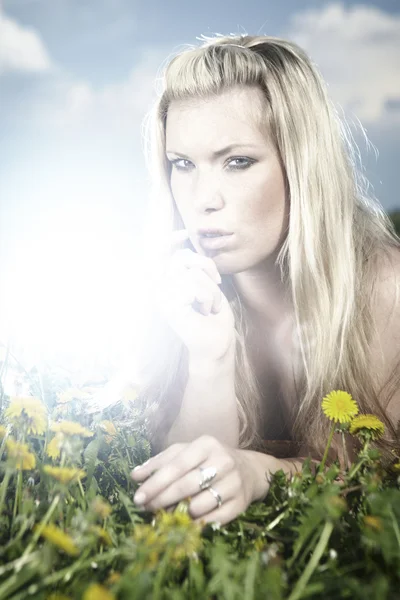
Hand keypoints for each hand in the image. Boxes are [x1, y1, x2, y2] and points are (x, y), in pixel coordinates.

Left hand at [130, 435, 260, 525]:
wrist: (248, 469)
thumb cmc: (208, 460)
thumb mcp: (186, 453)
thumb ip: (160, 462)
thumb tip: (135, 476)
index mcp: (206, 445)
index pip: (177, 465)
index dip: (156, 482)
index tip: (138, 497)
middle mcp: (223, 461)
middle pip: (187, 485)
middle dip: (162, 499)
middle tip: (145, 508)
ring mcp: (234, 482)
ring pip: (200, 504)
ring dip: (179, 513)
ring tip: (165, 514)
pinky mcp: (241, 503)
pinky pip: (214, 519)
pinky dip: (196, 524)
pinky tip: (184, 525)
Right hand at [151, 230, 234, 359]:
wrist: (216, 344)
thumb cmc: (212, 316)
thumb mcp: (204, 283)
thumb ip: (191, 264)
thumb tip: (181, 236)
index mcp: (164, 283)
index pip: (158, 254)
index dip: (169, 240)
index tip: (184, 234)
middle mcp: (158, 289)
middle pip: (182, 258)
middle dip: (205, 269)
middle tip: (212, 291)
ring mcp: (161, 298)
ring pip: (191, 273)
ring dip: (210, 289)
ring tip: (208, 306)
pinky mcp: (169, 307)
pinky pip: (193, 286)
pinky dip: (208, 297)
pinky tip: (205, 311)